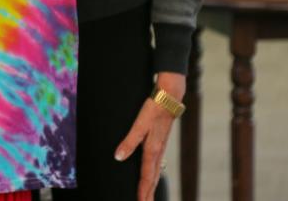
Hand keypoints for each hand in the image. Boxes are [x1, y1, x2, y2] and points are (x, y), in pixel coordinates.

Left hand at [114, 72, 185, 200]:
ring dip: (152, 185)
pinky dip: (154, 173)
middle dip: (148, 193)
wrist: (169, 97)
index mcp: (152, 149)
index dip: (142, 190)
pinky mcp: (161, 141)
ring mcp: (161, 147)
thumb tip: (118, 157)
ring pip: (156, 171)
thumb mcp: (139, 124)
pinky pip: (157, 163)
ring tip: (148, 196)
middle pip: (153, 177)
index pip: (146, 176)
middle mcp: (158, 151)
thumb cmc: (153, 109)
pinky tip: (153, 174)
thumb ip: (129, 141)